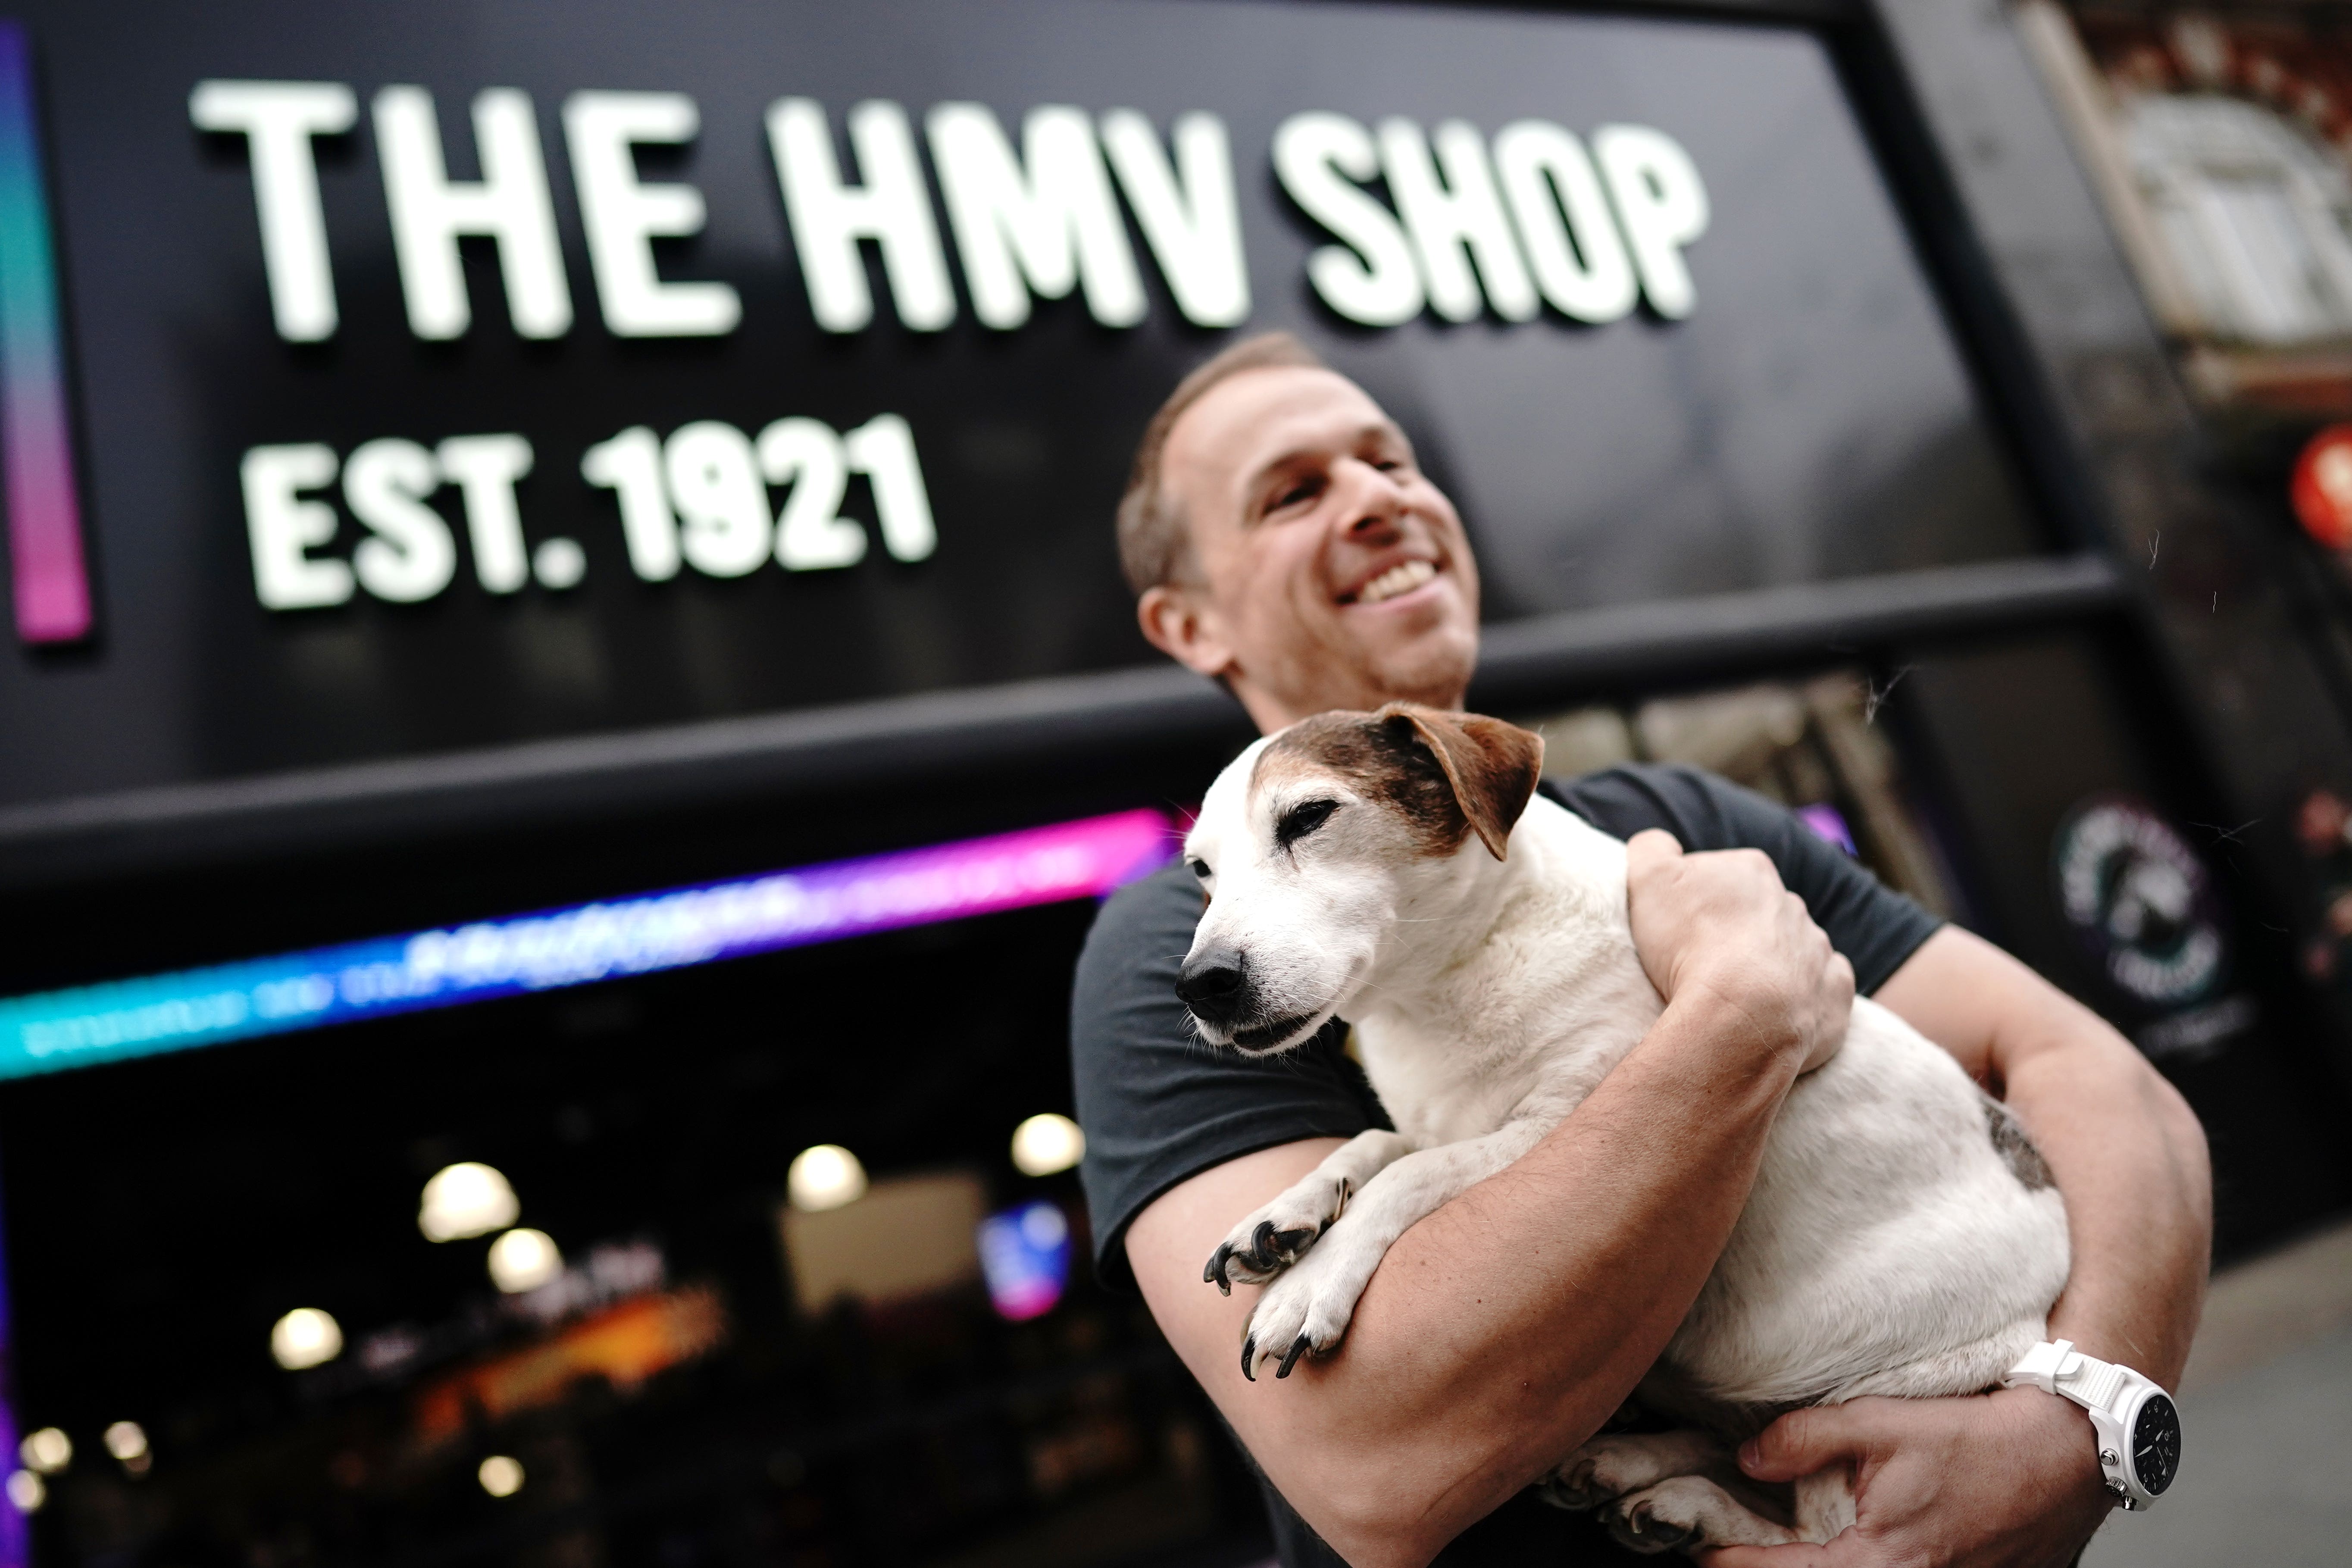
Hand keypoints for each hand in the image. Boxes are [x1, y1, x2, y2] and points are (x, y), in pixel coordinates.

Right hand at [1624, 830, 1853, 1072]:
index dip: (1697, 901)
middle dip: (1737, 932)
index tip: (1678, 929)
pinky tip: (1777, 1013)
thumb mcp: (1649, 878)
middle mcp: (1793, 904)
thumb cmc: (1689, 942)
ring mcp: (1819, 950)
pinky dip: (1805, 998)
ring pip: (1794, 951)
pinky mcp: (1835, 994)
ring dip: (1772, 966)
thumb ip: (1652, 848)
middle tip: (1701, 963)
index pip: (1722, 875)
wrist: (1738, 1015)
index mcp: (1753, 870)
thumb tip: (1660, 843)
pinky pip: (1824, 989)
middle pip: (1759, 913)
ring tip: (1736, 995)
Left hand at [1702, 1389, 2113, 1567]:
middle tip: (1737, 1548)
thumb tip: (1747, 1459)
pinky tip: (1843, 1545)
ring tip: (1781, 1545)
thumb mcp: (1879, 1422)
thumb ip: (1804, 1439)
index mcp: (1882, 1562)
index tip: (1701, 1551)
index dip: (1731, 1563)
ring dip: (1817, 1565)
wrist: (2061, 1456)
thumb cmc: (1975, 1440)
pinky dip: (1859, 1563)